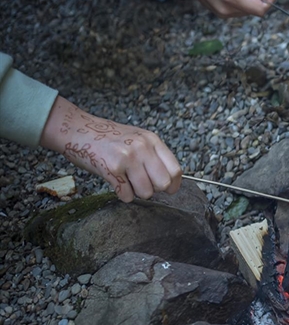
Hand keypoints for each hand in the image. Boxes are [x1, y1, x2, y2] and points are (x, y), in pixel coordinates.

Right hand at [40, 97, 181, 202]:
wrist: (78, 129)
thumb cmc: (108, 138)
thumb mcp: (138, 139)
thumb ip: (154, 156)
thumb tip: (169, 182)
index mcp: (152, 140)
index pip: (175, 170)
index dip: (174, 185)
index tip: (168, 190)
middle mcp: (143, 148)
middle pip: (163, 184)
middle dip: (154, 190)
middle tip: (141, 184)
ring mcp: (128, 157)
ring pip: (146, 192)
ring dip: (136, 193)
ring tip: (127, 181)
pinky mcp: (112, 168)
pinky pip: (127, 195)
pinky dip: (122, 195)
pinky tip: (116, 183)